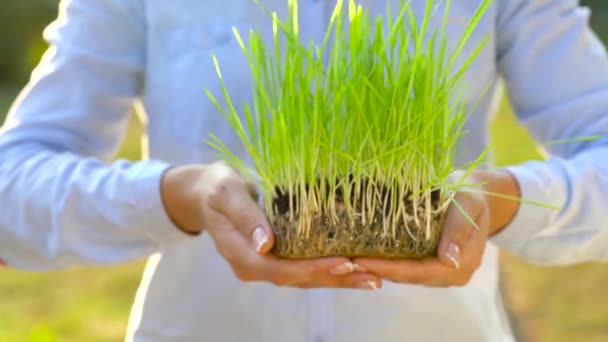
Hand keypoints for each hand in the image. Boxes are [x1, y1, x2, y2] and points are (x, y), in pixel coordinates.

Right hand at [161, 162, 381, 289]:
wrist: (208, 193)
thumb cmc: (217, 188)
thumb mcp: (227, 193)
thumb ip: (245, 216)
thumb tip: (266, 243)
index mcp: (240, 256)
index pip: (281, 270)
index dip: (313, 269)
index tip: (344, 263)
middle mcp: (254, 267)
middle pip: (298, 279)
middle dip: (335, 279)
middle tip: (371, 277)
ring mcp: (265, 265)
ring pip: (304, 278)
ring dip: (338, 279)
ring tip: (372, 278)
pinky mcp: (276, 257)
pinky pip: (304, 266)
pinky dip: (329, 268)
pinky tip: (354, 267)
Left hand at [352, 170, 519, 286]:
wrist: (476, 194)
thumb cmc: (470, 195)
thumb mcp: (468, 205)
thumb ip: (459, 229)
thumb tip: (449, 259)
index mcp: (464, 262)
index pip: (421, 270)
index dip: (391, 268)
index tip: (363, 261)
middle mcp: (453, 274)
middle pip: (410, 276)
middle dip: (379, 271)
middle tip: (347, 262)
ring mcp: (442, 272)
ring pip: (406, 275)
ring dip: (379, 269)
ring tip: (350, 259)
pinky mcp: (432, 265)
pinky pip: (408, 267)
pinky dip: (387, 263)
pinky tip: (365, 255)